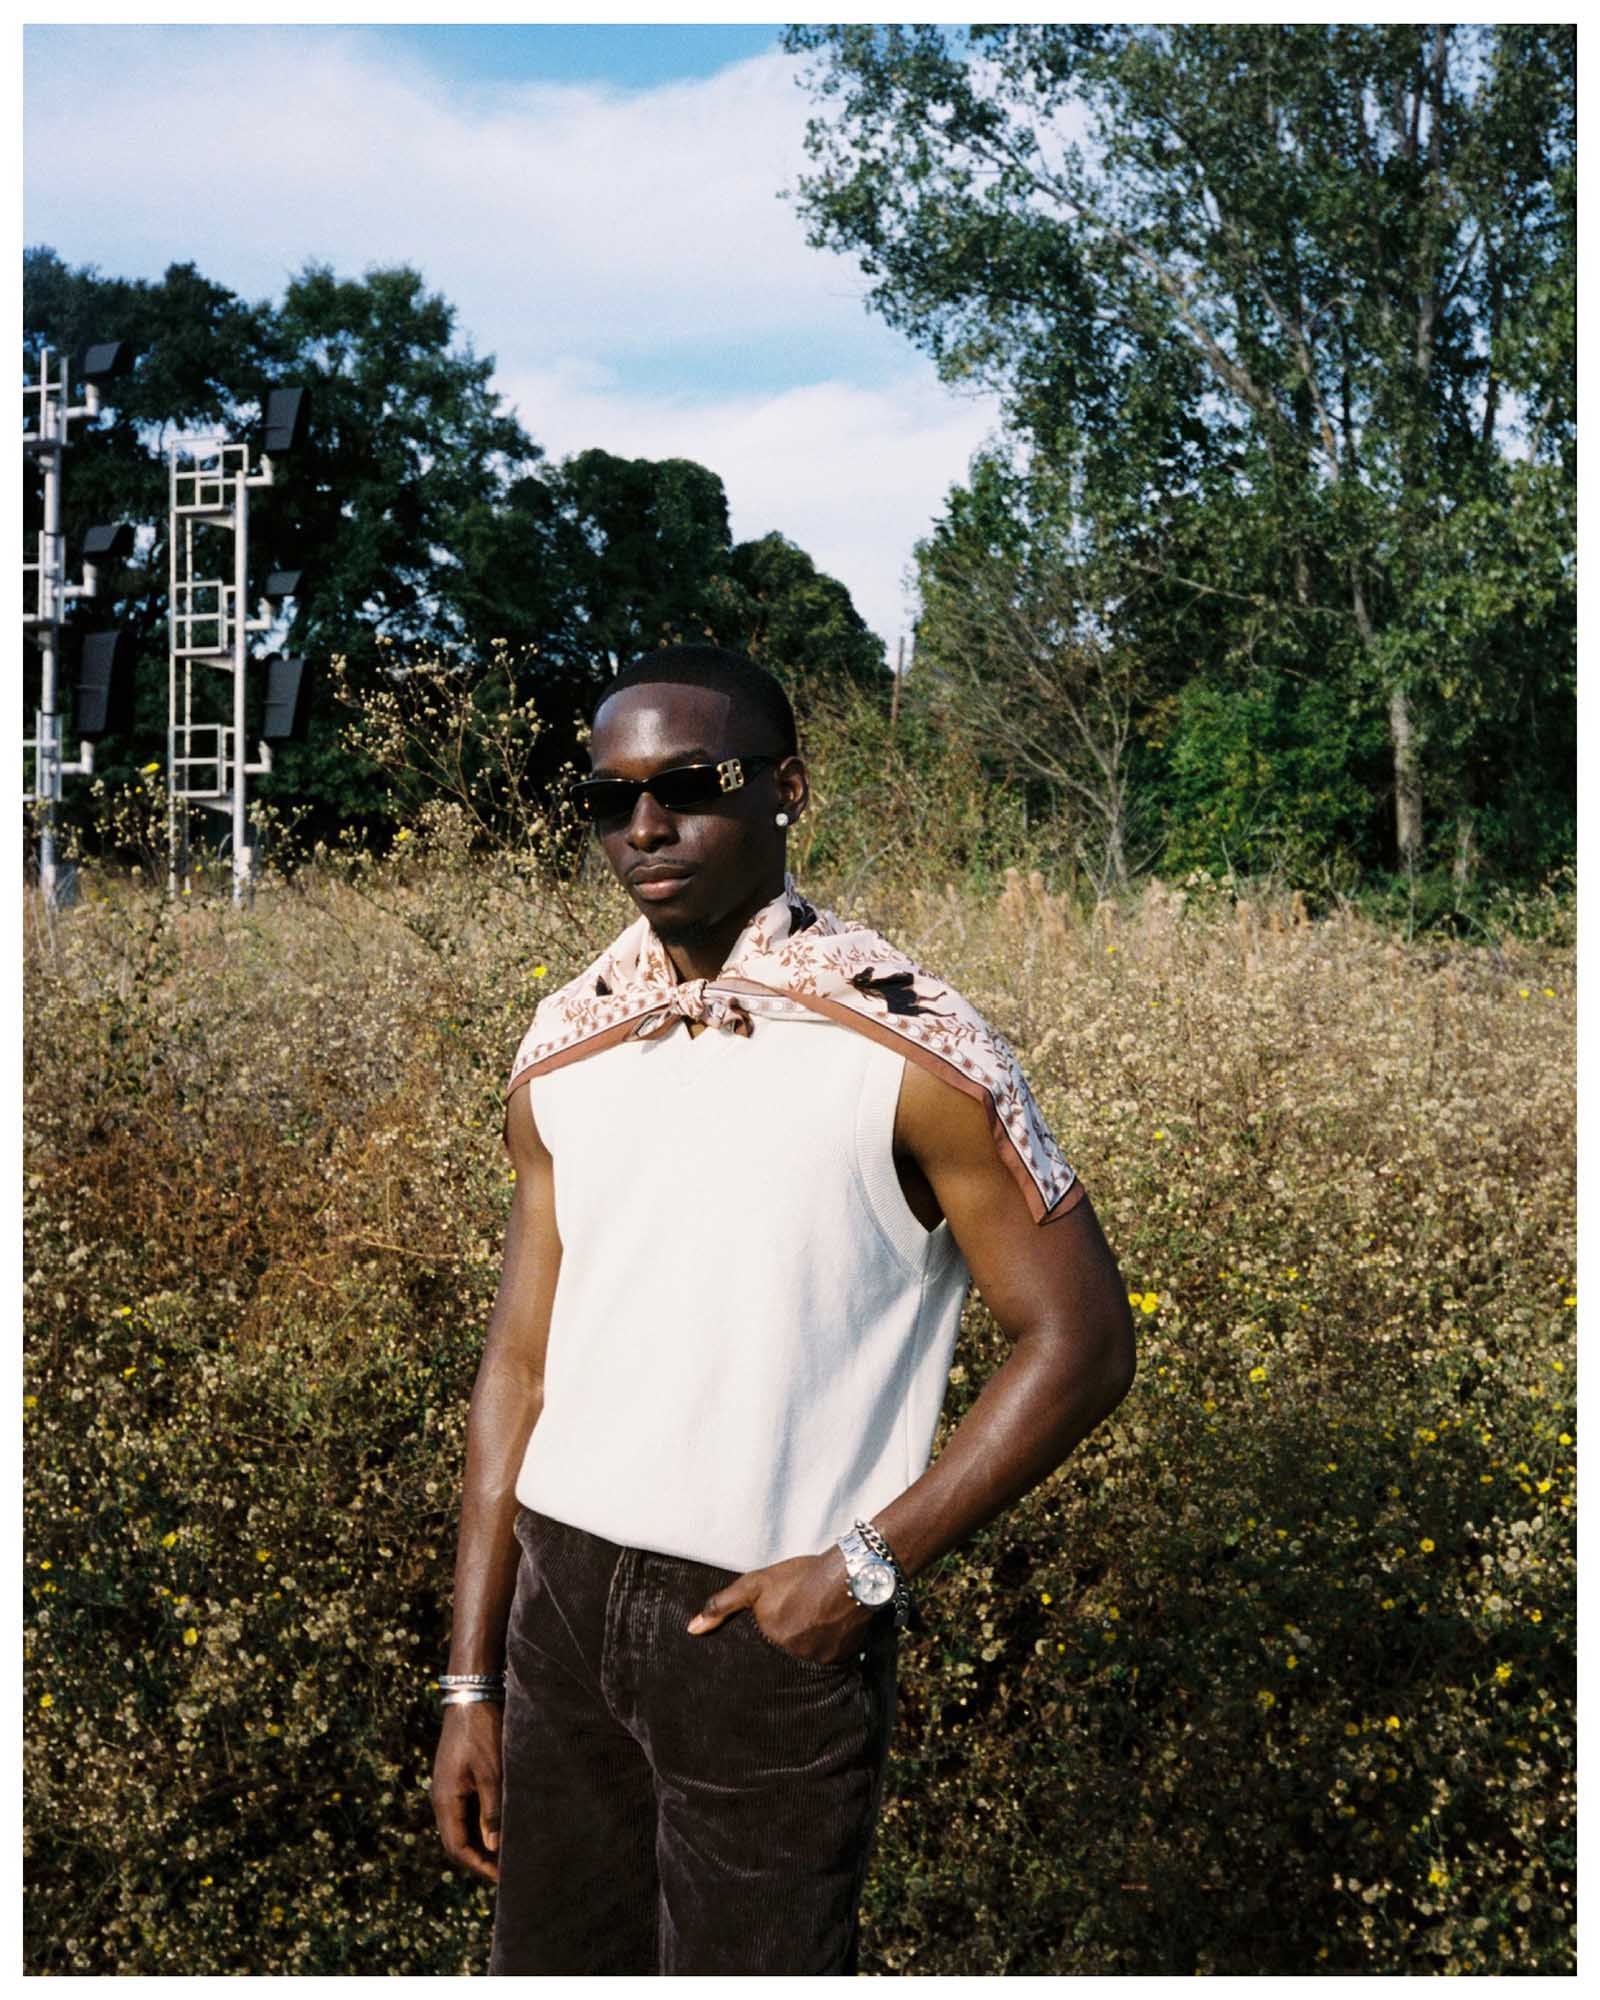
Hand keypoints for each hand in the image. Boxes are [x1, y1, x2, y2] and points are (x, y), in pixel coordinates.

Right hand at [432, 1700, 503, 1884]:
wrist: (471, 1695)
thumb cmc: (482, 1733)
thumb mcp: (492, 1773)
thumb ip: (492, 1811)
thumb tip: (492, 1847)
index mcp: (445, 1800)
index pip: (457, 1848)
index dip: (478, 1865)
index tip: (501, 1877)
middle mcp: (442, 1798)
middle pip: (457, 1840)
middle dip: (480, 1857)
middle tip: (506, 1868)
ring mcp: (447, 1787)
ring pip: (462, 1825)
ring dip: (481, 1840)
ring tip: (506, 1850)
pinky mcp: (456, 1777)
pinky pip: (466, 1809)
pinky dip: (481, 1821)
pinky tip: (499, 1822)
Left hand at [685, 1549, 874, 1665]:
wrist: (850, 1576)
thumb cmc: (800, 1578)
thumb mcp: (756, 1584)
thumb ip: (722, 1606)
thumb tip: (692, 1629)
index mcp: (771, 1644)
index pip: (756, 1661)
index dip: (759, 1652)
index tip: (761, 1649)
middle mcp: (794, 1660)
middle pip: (782, 1662)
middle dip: (783, 1651)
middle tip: (789, 1634)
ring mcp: (819, 1663)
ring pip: (805, 1664)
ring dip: (804, 1652)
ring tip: (808, 1632)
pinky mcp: (842, 1660)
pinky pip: (828, 1663)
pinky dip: (825, 1651)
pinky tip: (827, 1634)